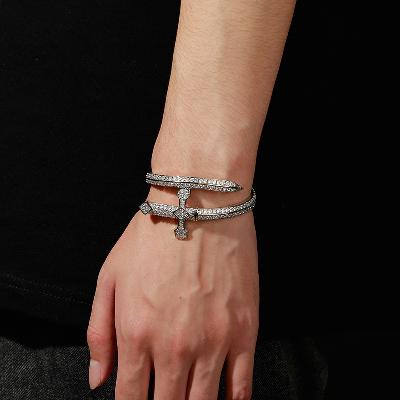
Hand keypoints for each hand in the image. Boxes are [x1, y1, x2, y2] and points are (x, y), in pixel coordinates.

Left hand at [87, 193, 258, 399]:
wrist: (199, 205)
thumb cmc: (152, 237)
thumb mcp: (110, 277)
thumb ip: (99, 333)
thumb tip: (99, 381)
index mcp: (137, 334)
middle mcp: (174, 347)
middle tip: (165, 396)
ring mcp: (213, 342)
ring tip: (189, 397)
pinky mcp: (244, 331)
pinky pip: (241, 388)